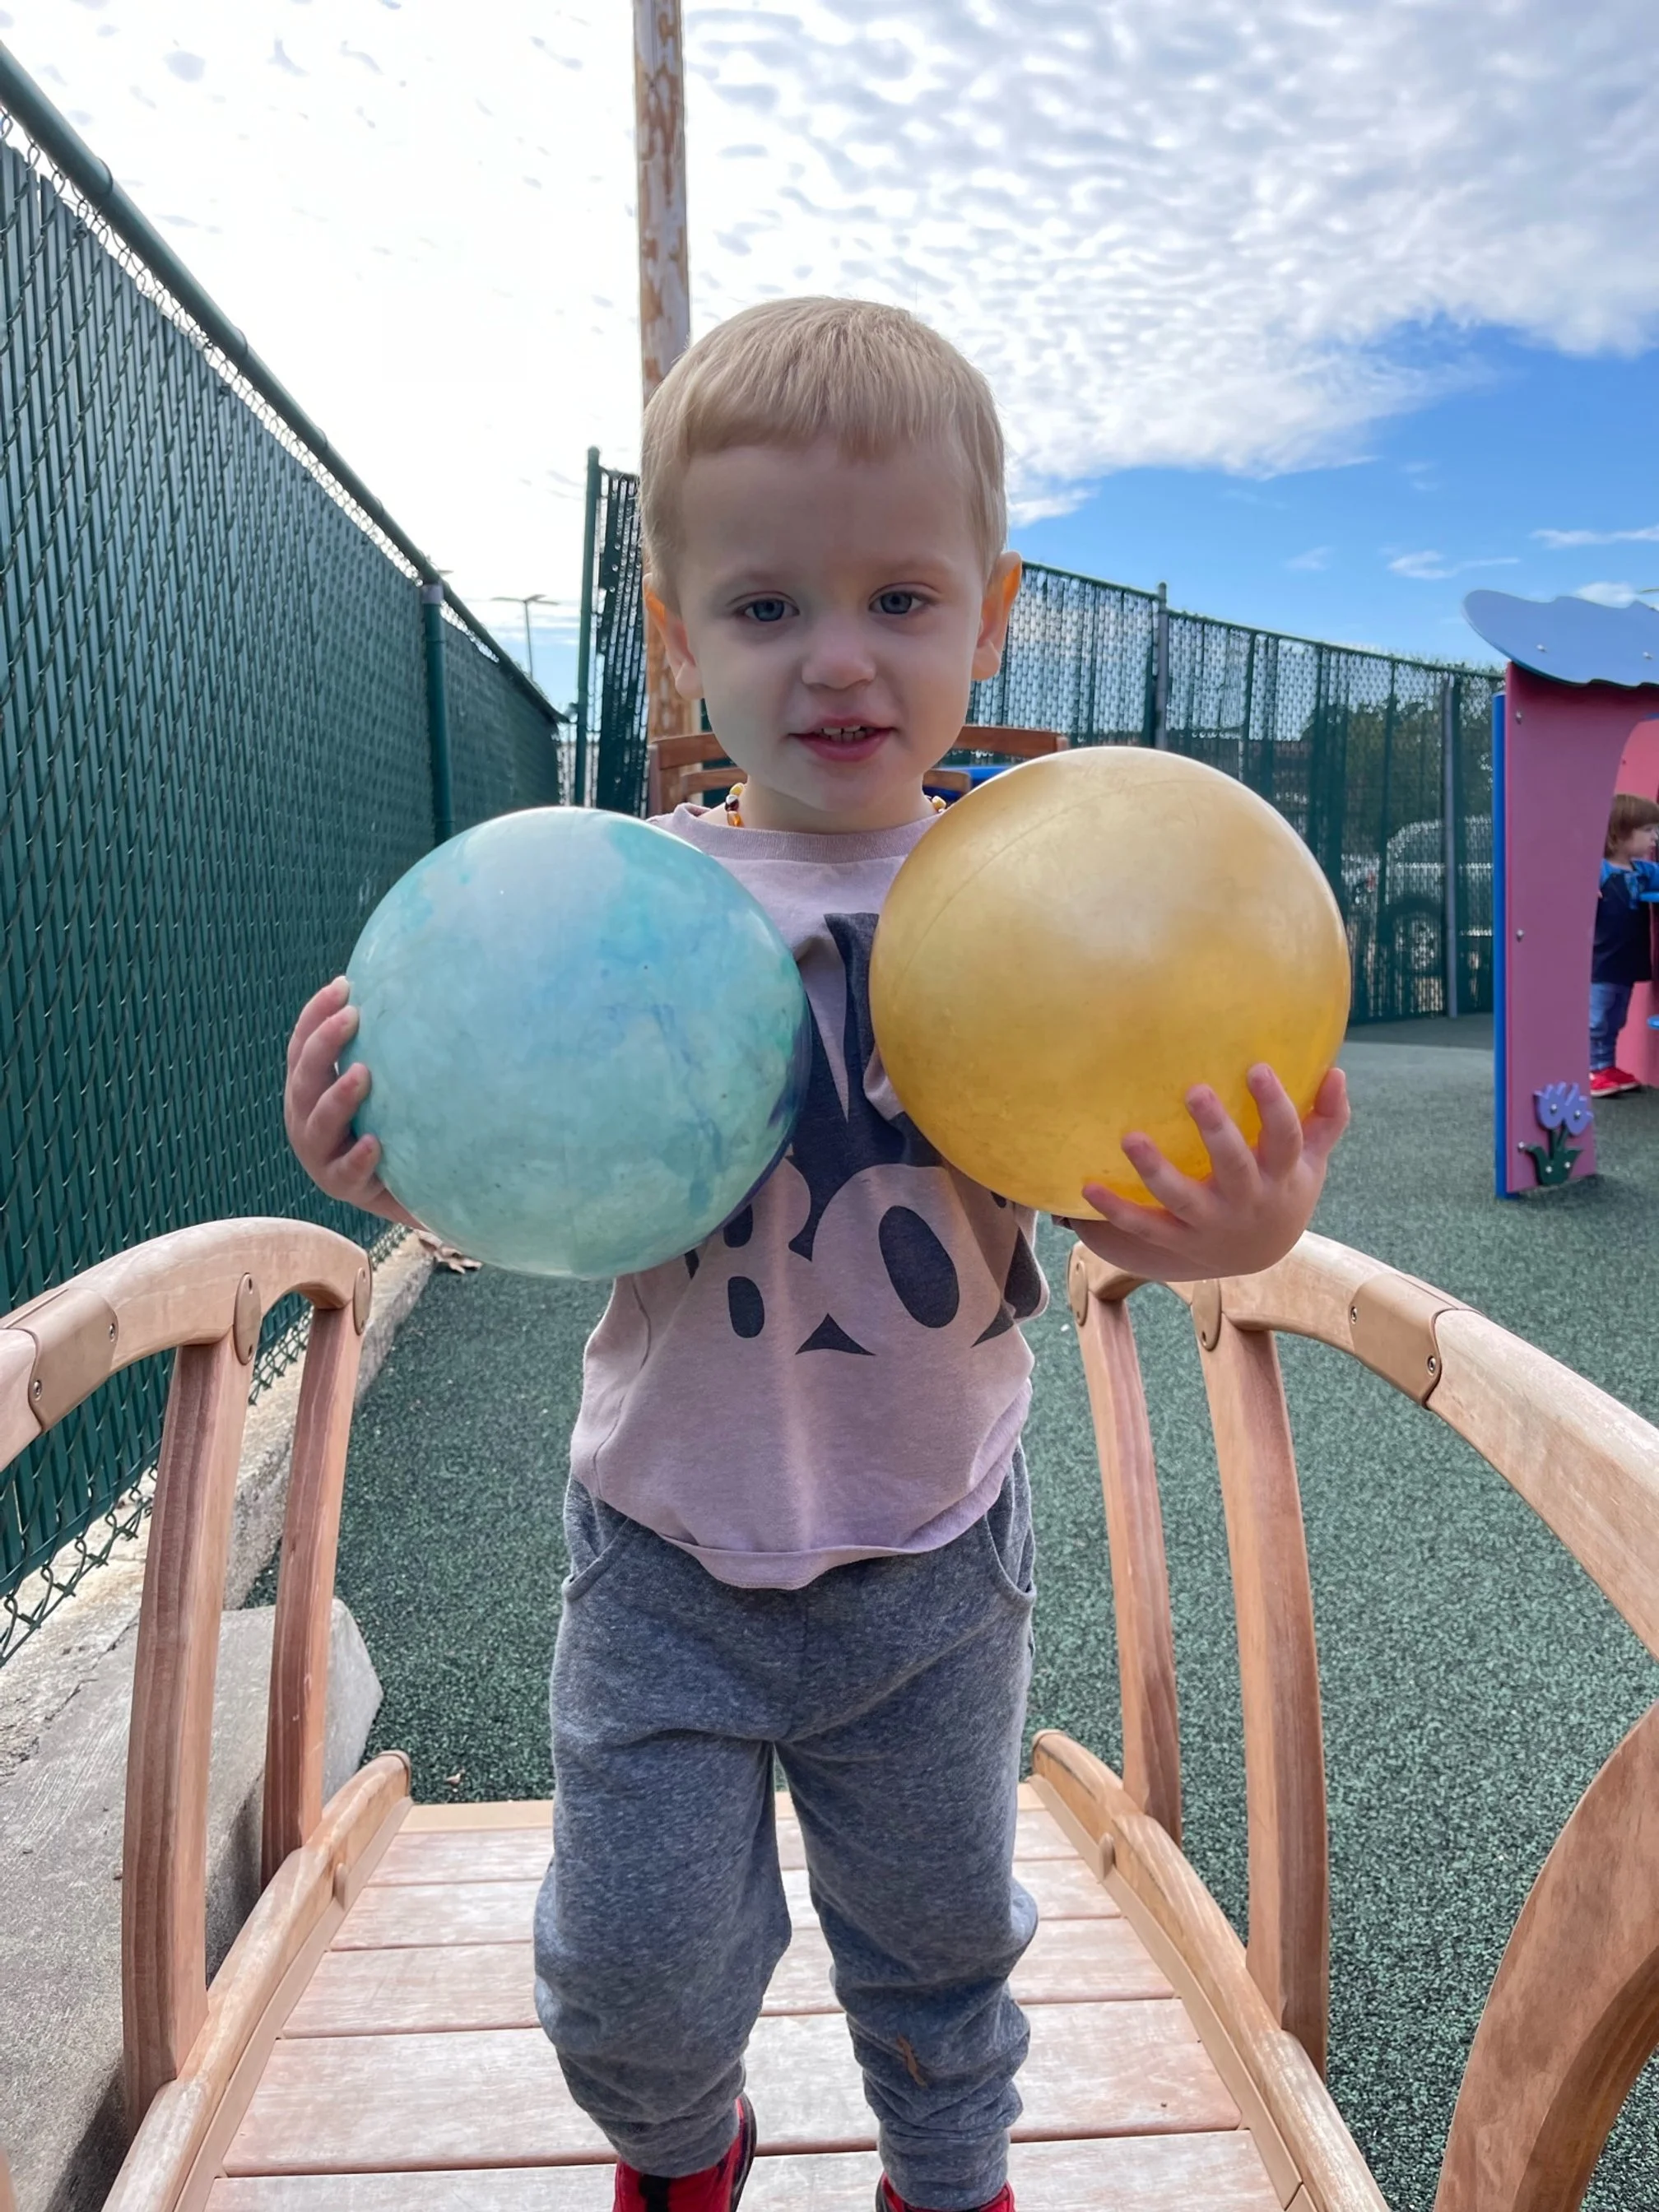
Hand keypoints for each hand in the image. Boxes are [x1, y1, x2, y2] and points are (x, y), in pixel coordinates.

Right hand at [284, 978, 422, 1227]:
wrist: (412, 1190)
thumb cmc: (395, 1125)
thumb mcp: (385, 1087)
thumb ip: (386, 1048)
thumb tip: (417, 986)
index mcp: (309, 1090)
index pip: (302, 1046)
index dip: (316, 1014)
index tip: (345, 985)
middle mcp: (306, 1119)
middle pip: (305, 1078)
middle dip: (324, 1043)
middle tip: (352, 1016)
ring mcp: (320, 1156)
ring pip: (318, 1126)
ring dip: (338, 1099)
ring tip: (362, 1075)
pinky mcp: (343, 1187)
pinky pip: (346, 1173)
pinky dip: (357, 1158)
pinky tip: (375, 1144)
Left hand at [1064, 1064, 1348, 1283]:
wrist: (1260, 1258)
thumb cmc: (1282, 1187)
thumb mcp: (1311, 1160)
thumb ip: (1326, 1118)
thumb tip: (1337, 1071)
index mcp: (1281, 1174)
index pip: (1285, 1137)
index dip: (1274, 1105)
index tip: (1257, 1067)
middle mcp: (1246, 1201)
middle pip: (1233, 1165)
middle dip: (1215, 1130)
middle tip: (1194, 1090)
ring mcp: (1210, 1223)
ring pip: (1182, 1199)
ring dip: (1155, 1170)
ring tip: (1130, 1138)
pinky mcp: (1179, 1240)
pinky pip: (1145, 1226)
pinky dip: (1116, 1210)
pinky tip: (1087, 1187)